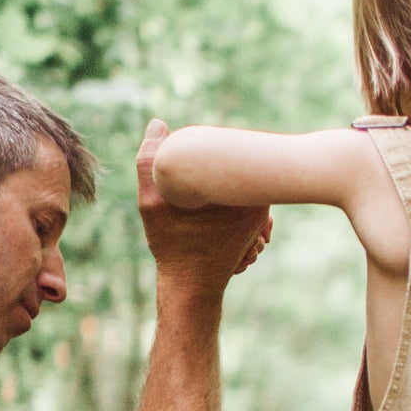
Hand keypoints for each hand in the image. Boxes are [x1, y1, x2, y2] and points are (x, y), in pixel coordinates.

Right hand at [138, 120, 269, 295]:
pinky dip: (231, 210)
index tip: (193, 166)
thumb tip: (157, 123)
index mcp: (240, 189)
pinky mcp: (256, 231)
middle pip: (239, 170)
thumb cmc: (172, 246)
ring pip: (243, 191)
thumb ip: (150, 161)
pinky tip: (212, 220)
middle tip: (196, 192)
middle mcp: (258, 203)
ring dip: (226, 192)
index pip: (231, 150)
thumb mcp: (152, 202)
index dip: (208, 149)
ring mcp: (260, 219)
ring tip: (203, 210)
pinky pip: (246, 208)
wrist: (192, 287)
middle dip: (218, 172)